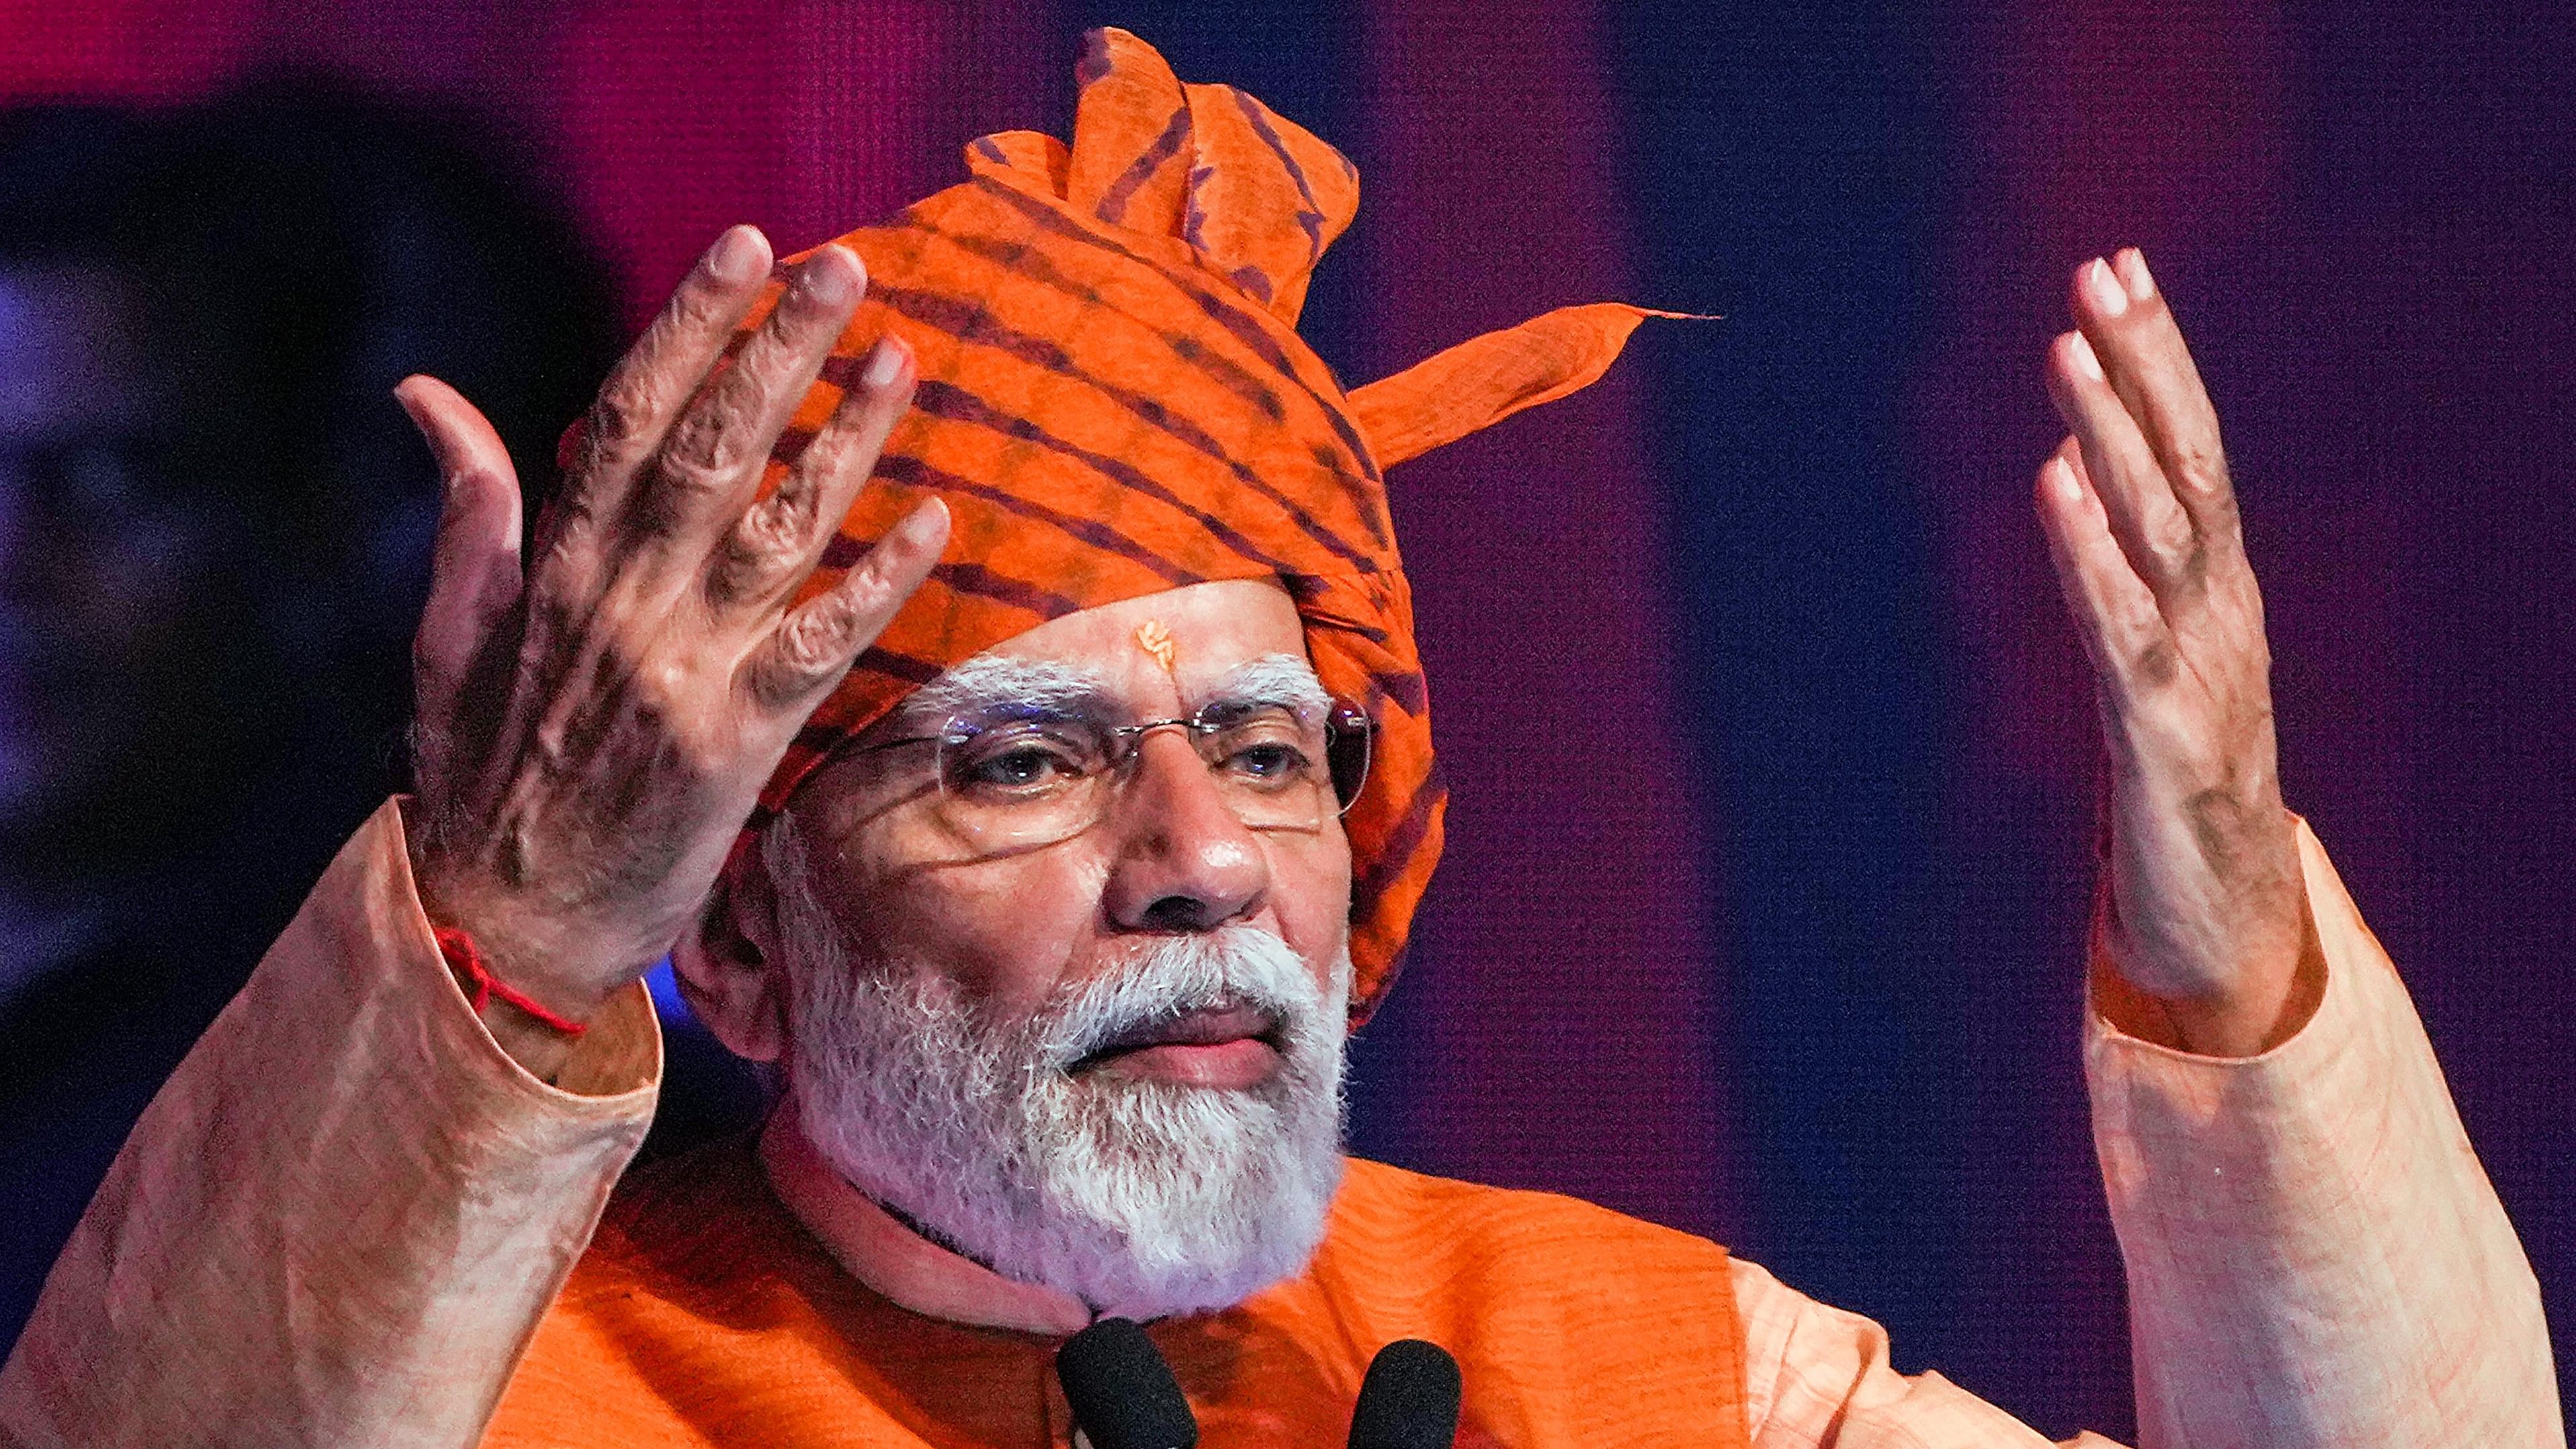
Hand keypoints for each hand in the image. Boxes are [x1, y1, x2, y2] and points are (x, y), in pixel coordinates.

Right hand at [394, 226, 948, 1073]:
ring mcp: (682, 673)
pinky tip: (933, 516)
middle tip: (845, 268)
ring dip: (846, 440)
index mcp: (548, 571)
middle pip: (714, 451)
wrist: (498, 930)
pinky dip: (880, 580)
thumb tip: (428, 394)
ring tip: (900, 359)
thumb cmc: (478, 780)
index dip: (689, 327)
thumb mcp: (449, 638)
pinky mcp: (736, 744)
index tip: (743, 248)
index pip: (626, 417)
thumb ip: (468, 514)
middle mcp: (618, 606)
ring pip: (780, 531)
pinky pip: (822, 645)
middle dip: (782, 351)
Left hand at [2036, 249, 2315, 1056]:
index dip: (2159, 358)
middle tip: (2101, 273)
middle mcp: (2219, 612)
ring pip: (2160, 532)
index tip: (2122, 267)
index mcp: (2218, 590)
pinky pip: (2119, 630)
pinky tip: (2053, 485)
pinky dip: (2087, 553)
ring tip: (2069, 352)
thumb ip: (2123, 567)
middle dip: (2145, 364)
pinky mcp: (2161, 736)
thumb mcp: (2157, 655)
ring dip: (2111, 437)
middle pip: (2186, 466)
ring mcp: (2198, 670)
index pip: (2192, 449)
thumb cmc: (2185, 783)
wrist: (2225, 926)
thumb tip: (2075, 467)